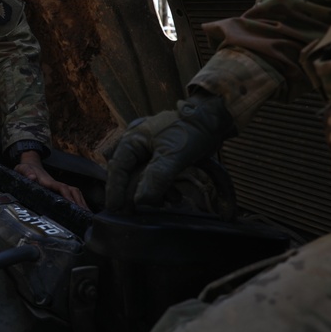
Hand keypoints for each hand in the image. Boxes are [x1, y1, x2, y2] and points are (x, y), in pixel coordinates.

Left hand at [15, 151, 88, 208]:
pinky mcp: (58, 189)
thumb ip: (26, 172)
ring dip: (82, 202)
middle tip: (86, 213)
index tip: (73, 204)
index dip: (68, 195)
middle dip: (80, 201)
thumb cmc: (25, 169)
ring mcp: (58, 186)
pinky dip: (79, 201)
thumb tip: (32, 177)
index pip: (62, 187)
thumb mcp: (22, 169)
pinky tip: (81, 210)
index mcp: (48, 182)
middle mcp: (56, 184)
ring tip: (88, 214)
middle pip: (73, 191)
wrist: (29, 165)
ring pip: (75, 192)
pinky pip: (72, 195)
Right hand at [105, 92, 234, 211]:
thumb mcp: (174, 155)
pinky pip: (155, 176)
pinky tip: (175, 196)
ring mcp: (149, 151)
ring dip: (153, 192)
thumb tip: (139, 201)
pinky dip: (163, 188)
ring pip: (143, 178)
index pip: (118, 168)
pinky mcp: (162, 157)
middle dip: (136, 193)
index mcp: (133, 139)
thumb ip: (156, 178)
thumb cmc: (191, 130)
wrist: (215, 118)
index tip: (115, 209)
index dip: (115, 190)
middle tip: (137, 213)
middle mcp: (137, 145)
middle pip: (129, 175)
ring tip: (169, 202)